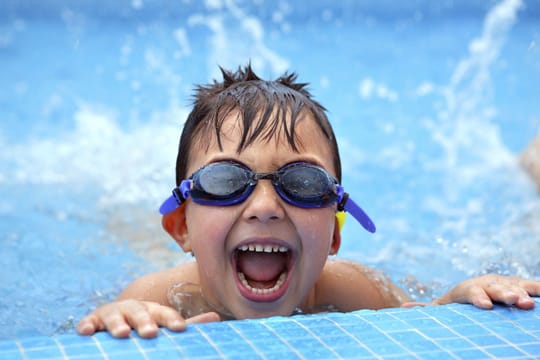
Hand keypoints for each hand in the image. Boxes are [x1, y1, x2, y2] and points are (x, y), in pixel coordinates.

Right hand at [77, 299, 219, 337]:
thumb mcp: (165, 324)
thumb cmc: (147, 324)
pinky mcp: (93, 321)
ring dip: (118, 323)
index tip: (180, 328)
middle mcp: (134, 308)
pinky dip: (87, 325)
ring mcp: (113, 313)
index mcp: (153, 310)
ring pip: (115, 315)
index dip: (171, 319)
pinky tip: (86, 331)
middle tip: (151, 333)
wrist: (118, 319)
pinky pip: (89, 322)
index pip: (164, 313)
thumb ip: (189, 324)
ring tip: (123, 333)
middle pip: (140, 312)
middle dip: (145, 321)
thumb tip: (216, 317)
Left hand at [402, 274, 539, 309]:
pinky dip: (537, 290)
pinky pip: (530, 285)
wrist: (480, 288)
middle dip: (506, 295)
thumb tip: (403, 309)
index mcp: (468, 289)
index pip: (473, 292)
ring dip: (523, 293)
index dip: (479, 298)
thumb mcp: (443, 305)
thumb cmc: (458, 302)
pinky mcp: (518, 285)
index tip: (485, 307)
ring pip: (514, 287)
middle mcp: (487, 283)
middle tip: (517, 302)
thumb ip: (426, 308)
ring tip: (531, 304)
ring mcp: (503, 283)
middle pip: (496, 289)